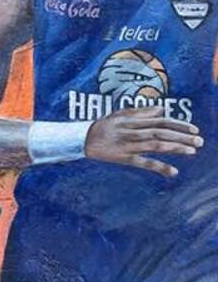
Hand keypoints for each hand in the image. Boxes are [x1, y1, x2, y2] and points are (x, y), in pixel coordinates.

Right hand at [84, 106, 201, 177]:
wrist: (81, 139)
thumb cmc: (102, 126)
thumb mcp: (119, 115)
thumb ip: (141, 112)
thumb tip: (162, 109)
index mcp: (132, 120)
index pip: (159, 121)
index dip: (178, 124)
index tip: (194, 129)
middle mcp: (132, 131)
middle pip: (160, 132)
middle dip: (181, 136)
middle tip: (200, 141)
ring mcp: (128, 145)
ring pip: (154, 145)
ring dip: (175, 147)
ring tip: (192, 151)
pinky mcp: (123, 158)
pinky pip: (143, 162)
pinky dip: (158, 166)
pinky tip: (173, 172)